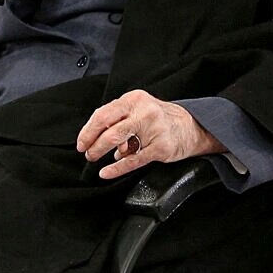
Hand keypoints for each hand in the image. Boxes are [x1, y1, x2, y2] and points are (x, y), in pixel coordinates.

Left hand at [75, 90, 226, 180]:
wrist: (191, 127)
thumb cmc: (159, 119)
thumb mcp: (138, 110)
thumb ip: (118, 119)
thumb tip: (94, 135)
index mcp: (133, 100)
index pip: (103, 114)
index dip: (88, 130)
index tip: (81, 142)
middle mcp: (143, 111)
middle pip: (107, 127)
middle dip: (92, 142)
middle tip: (87, 153)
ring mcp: (153, 128)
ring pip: (117, 142)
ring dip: (100, 152)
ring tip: (95, 158)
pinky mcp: (160, 147)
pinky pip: (133, 160)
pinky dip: (116, 168)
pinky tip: (106, 172)